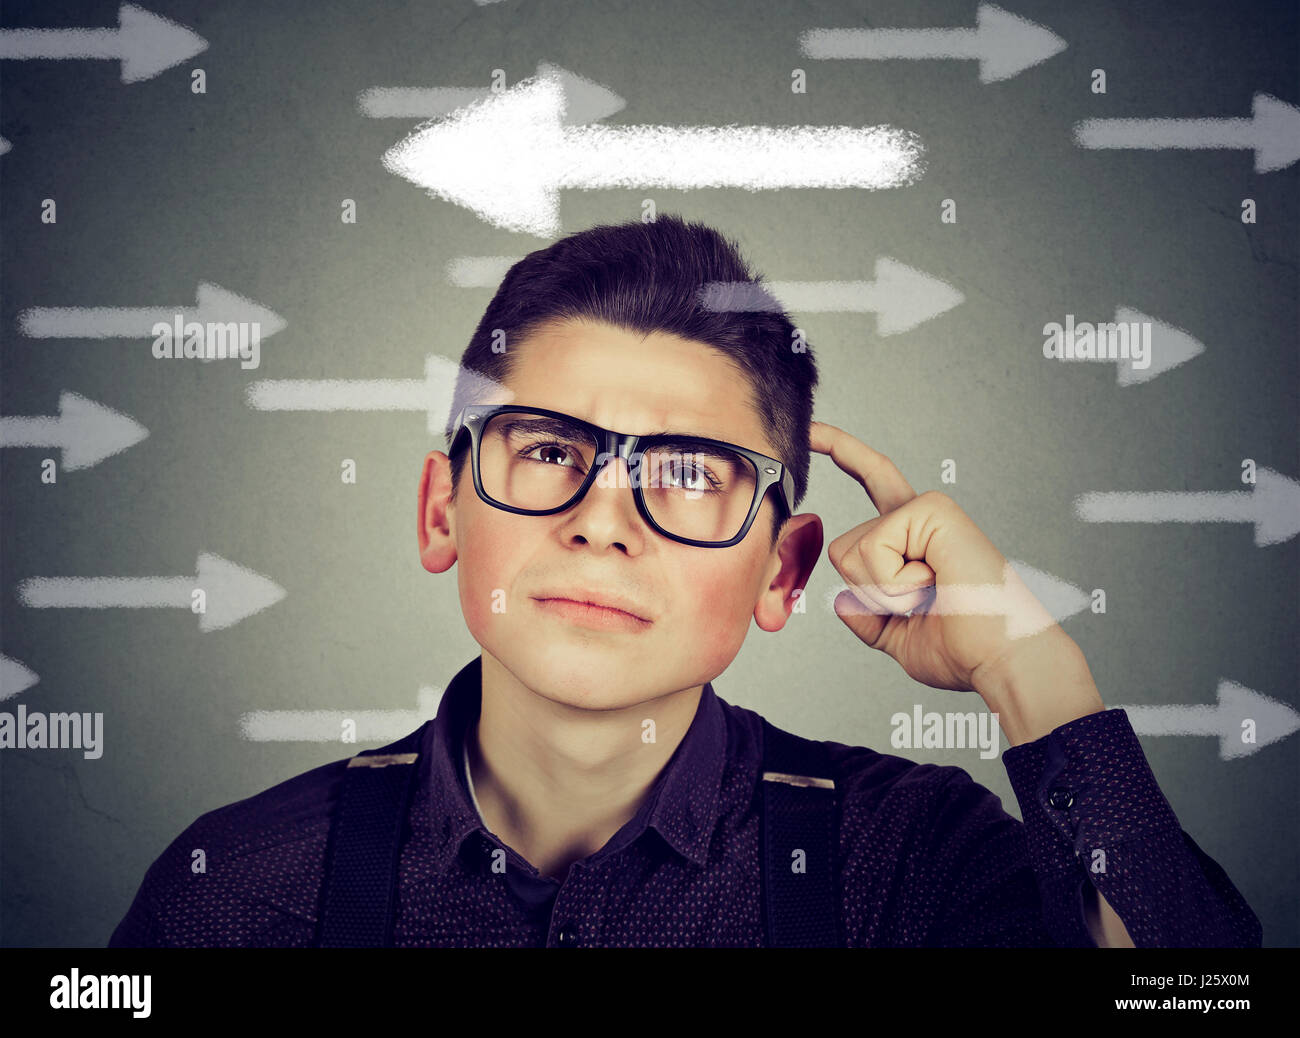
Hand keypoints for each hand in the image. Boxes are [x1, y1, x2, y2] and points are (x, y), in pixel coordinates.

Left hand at [810, 420, 1059, 692]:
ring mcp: (929, 510)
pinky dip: (893, 583)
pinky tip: (935, 583)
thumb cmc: (965, 652)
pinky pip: (873, 549)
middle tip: (923, 605)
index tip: (813, 431)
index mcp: (914, 539)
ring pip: (854, 551)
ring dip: (884, 592)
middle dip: (868, 593)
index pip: (872, 481)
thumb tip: (840, 602)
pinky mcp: (934, 511)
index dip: (841, 451)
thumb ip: (867, 618)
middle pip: (843, 548)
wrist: (1002, 662)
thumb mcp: (898, 637)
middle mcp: (921, 518)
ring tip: (933, 595)